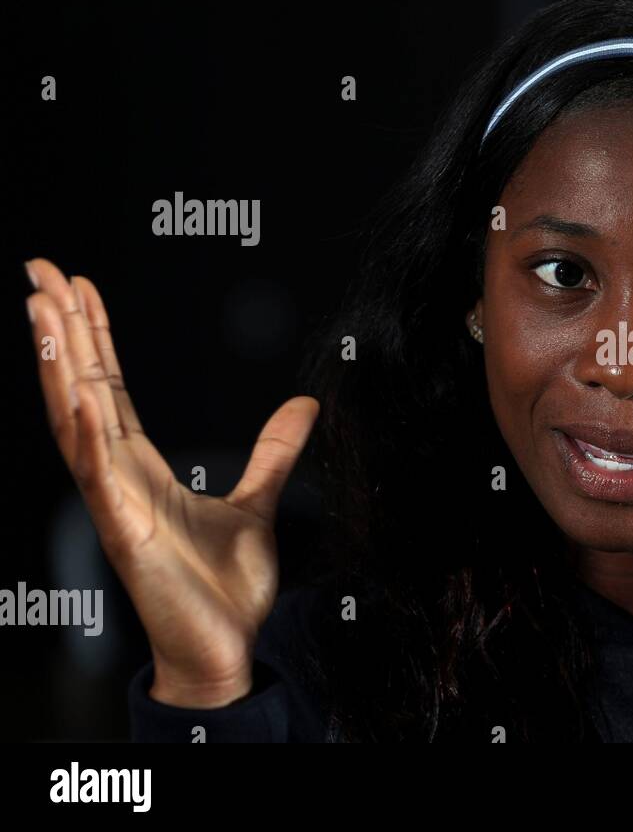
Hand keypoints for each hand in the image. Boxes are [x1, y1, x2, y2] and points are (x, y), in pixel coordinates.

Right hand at [24, 259, 318, 708]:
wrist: (224, 648)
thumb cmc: (224, 585)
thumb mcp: (258, 501)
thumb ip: (274, 452)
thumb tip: (304, 407)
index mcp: (141, 467)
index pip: (108, 387)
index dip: (93, 338)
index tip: (78, 289)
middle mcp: (119, 477)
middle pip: (82, 389)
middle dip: (62, 331)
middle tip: (43, 270)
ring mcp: (116, 503)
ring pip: (78, 422)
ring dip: (59, 366)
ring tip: (45, 309)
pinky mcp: (128, 534)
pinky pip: (101, 478)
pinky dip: (89, 436)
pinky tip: (79, 396)